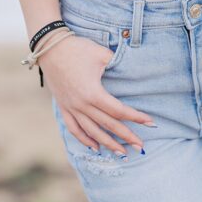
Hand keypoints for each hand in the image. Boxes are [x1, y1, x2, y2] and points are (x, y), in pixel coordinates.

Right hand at [42, 35, 155, 153]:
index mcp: (93, 93)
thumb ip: (118, 64)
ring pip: (92, 132)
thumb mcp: (101, 54)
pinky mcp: (63, 107)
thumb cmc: (78, 49)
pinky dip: (84, 140)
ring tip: (122, 153)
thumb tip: (134, 70)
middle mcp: (82, 105)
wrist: (50, 47)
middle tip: (141, 147)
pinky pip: (74, 128)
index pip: (119, 110)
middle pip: (108, 125)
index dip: (136, 117)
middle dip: (126, 137)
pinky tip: (95, 147)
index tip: (150, 122)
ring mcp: (71, 108)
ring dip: (108, 144)